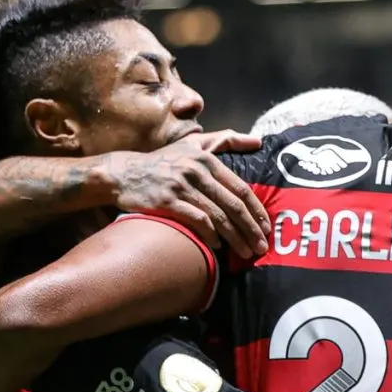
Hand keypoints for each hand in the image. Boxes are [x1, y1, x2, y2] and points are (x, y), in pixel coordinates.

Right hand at [99, 132, 270, 259]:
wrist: (124, 173)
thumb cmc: (164, 160)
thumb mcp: (193, 144)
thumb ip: (226, 139)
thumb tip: (258, 140)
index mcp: (206, 159)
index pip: (240, 188)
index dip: (257, 209)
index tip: (267, 227)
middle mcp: (196, 172)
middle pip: (233, 205)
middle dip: (251, 228)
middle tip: (261, 246)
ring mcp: (181, 187)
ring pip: (217, 216)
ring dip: (235, 237)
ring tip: (246, 252)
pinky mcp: (166, 202)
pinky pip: (196, 221)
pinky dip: (210, 235)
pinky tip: (218, 245)